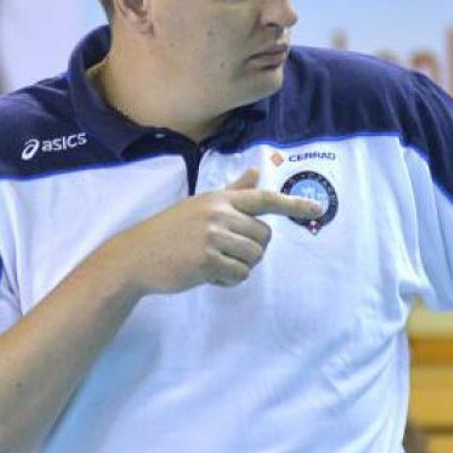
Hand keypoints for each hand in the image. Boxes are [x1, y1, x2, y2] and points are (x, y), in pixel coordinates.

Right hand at [106, 168, 322, 293]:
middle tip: (226, 253)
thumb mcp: (201, 205)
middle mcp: (219, 214)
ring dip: (240, 266)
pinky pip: (239, 275)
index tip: (317, 208)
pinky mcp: (206, 260)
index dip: (294, 204)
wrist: (135, 256)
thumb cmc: (170, 231)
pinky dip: (228, 280)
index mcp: (219, 199)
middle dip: (252, 250)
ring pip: (254, 257)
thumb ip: (233, 191)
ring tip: (215, 263)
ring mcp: (212, 237)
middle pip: (264, 237)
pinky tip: (208, 275)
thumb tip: (257, 172)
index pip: (264, 199)